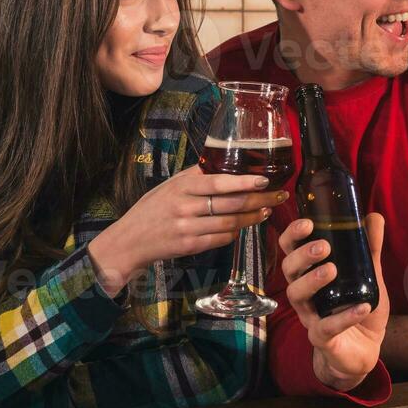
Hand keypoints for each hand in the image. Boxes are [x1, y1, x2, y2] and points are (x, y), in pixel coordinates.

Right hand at [89, 166, 288, 294]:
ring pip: (229, 223)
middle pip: (230, 203)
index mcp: (181, 187)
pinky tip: (243, 227)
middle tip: (278, 196)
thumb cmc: (151, 209)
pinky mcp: (188, 247)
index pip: (218, 182)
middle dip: (259, 200)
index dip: (243, 181)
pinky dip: (234, 233)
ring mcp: (186, 228)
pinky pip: (220, 239)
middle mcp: (184, 207)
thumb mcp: (169, 186)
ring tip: (266, 212)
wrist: (128, 241)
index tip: (265, 180)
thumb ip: (194, 176)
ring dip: (252, 218)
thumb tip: (222, 161)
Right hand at [279, 213, 389, 392]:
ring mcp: (310, 316)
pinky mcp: (321, 338)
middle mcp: (305, 293)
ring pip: (297, 295)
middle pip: (289, 270)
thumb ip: (370, 248)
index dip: (293, 235)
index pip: (291, 249)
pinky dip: (345, 317)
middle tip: (323, 247)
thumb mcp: (368, 275)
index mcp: (311, 273)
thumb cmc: (357, 306)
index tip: (307, 222)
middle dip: (302, 255)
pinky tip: (362, 306)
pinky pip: (326, 328)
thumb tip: (373, 216)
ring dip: (312, 280)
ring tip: (332, 270)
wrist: (364, 349)